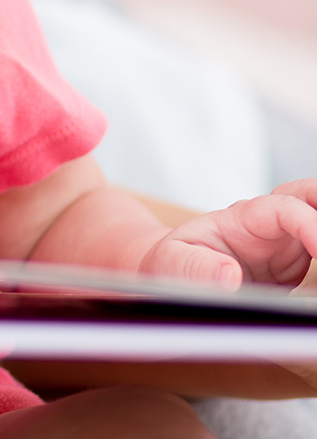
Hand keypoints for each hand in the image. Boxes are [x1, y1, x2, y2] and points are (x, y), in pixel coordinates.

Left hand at [140, 180, 316, 289]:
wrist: (174, 273)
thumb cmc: (172, 262)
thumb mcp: (171, 262)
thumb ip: (195, 267)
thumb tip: (228, 276)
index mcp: (242, 218)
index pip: (284, 208)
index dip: (308, 223)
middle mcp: (270, 226)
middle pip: (310, 198)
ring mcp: (287, 244)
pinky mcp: (296, 266)